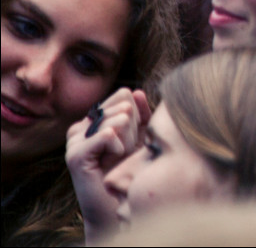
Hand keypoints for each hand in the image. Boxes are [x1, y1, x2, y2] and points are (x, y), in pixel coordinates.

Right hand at [66, 88, 150, 241]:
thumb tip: (135, 91)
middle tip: (125, 152)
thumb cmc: (129, 170)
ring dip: (127, 141)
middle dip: (133, 131)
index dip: (138, 116)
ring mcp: (75, 140)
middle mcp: (80, 126)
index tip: (133, 138)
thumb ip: (140, 113)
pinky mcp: (75, 156)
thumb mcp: (140, 136)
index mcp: (93, 119)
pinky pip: (106, 135)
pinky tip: (113, 160)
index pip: (123, 96)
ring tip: (119, 157)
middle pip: (123, 107)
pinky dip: (118, 148)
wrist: (117, 204)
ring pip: (117, 121)